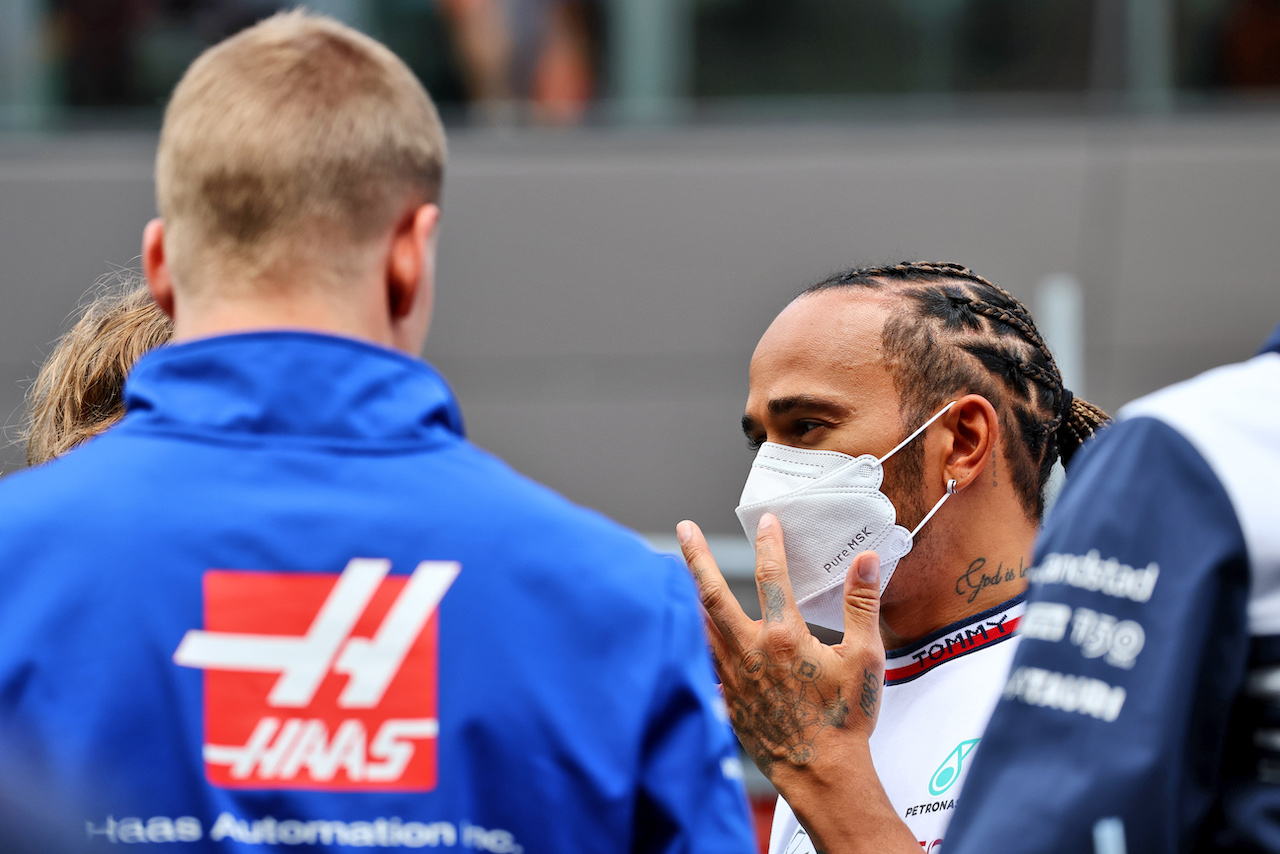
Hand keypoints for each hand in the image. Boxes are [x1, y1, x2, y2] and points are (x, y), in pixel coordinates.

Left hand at [676, 513, 886, 786]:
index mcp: (783, 637)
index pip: (771, 575)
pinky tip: (677, 636)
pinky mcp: (724, 698)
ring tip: (668, 571)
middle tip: (685, 528)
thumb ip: (862, 604)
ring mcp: (731, 676)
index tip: (766, 520)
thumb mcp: (866, 658)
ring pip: (697, 626)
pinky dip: (686, 645)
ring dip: (683, 595)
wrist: (822, 774)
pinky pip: (698, 663)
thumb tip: (867, 560)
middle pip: (712, 593)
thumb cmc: (845, 720)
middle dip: (697, 557)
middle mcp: (749, 652)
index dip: (769, 542)